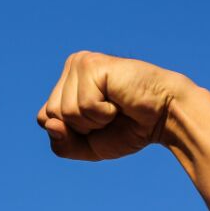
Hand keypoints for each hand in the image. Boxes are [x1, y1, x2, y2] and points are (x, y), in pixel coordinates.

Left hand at [37, 51, 190, 161]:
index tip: (97, 124)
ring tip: (115, 107)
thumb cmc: (128, 129)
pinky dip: (102, 113)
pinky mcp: (93, 65)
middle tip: (108, 115)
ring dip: (93, 120)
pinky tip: (118, 101)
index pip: (44, 118)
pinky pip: (83, 105)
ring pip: (64, 111)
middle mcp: (71, 68)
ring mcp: (80, 64)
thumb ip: (62, 143)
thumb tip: (49, 123)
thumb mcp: (88, 146)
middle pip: (51, 114)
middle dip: (81, 127)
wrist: (165, 118)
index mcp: (66, 83)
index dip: (69, 132)